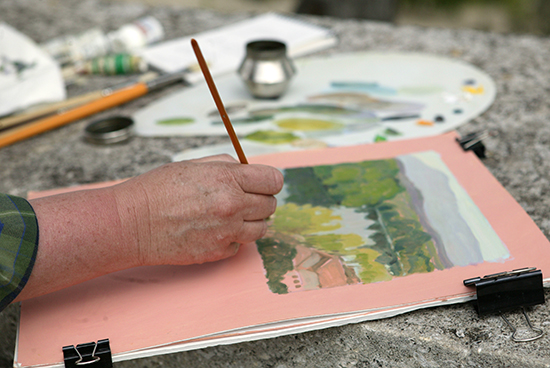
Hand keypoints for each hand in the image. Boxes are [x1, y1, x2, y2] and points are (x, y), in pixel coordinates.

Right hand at [113, 155, 283, 265]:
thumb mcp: (193, 165)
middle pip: (271, 205)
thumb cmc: (158, 190)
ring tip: (228, 216)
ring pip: (262, 228)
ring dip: (250, 222)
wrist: (132, 223)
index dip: (268, 181)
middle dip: (260, 200)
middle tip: (242, 199)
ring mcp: (226, 232)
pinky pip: (240, 245)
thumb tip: (249, 171)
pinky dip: (232, 239)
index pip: (274, 181)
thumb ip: (227, 166)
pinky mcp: (218, 253)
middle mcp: (232, 206)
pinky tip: (213, 230)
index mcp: (228, 179)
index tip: (262, 184)